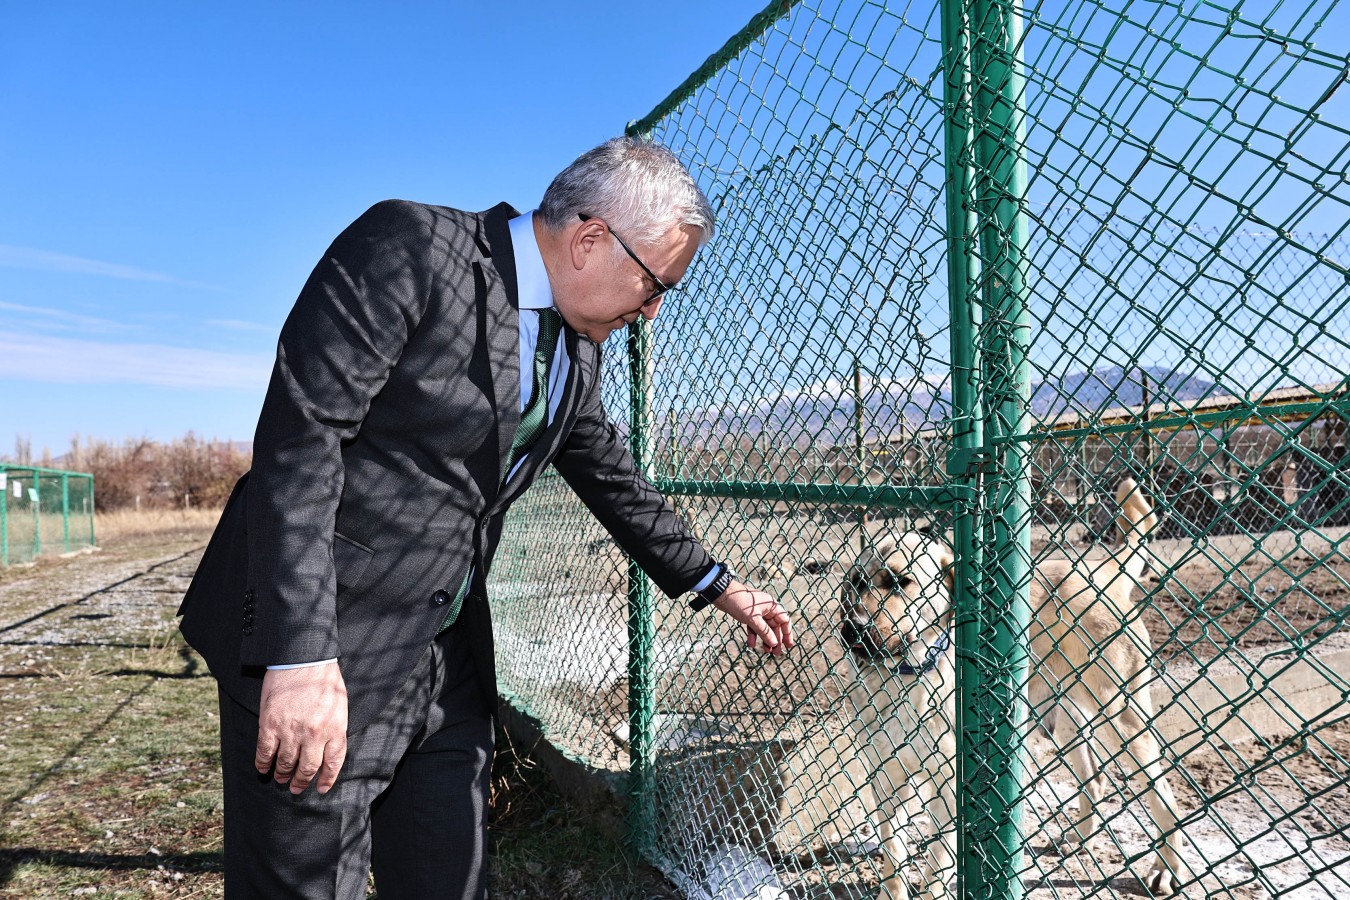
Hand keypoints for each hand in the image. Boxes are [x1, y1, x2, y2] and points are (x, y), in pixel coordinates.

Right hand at [255, 663, 348, 794]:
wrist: (303, 658)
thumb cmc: (325, 678)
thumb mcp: (340, 705)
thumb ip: (335, 727)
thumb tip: (329, 747)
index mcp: (335, 729)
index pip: (333, 763)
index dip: (326, 779)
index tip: (320, 789)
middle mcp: (314, 734)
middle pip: (308, 767)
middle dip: (301, 781)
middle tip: (296, 788)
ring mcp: (291, 730)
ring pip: (285, 763)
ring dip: (282, 774)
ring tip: (281, 779)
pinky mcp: (270, 724)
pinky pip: (265, 751)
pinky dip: (263, 763)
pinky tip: (263, 768)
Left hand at [712, 580, 794, 654]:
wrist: (721, 594)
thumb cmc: (740, 603)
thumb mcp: (753, 619)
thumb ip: (764, 632)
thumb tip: (775, 643)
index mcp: (771, 606)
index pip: (784, 620)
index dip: (787, 633)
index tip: (788, 646)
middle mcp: (766, 608)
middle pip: (775, 626)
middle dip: (775, 639)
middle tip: (776, 653)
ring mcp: (757, 612)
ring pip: (764, 628)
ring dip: (765, 639)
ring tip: (766, 651)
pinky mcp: (748, 615)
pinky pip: (754, 627)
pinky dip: (753, 635)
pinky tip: (751, 644)